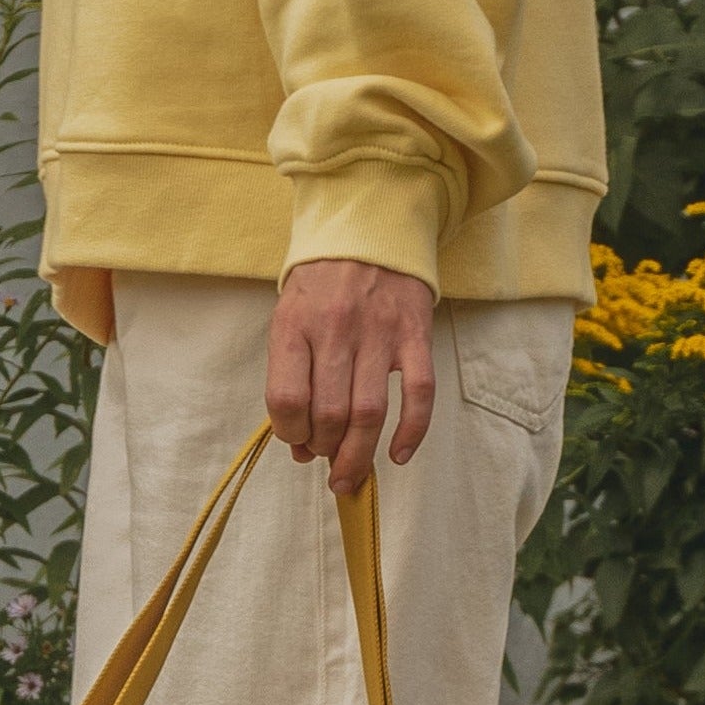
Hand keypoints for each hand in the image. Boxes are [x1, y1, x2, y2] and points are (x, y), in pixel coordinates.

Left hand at [266, 260, 436, 494]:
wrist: (369, 228)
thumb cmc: (322, 284)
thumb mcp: (291, 318)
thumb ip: (291, 379)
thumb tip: (302, 448)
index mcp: (295, 324)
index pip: (286, 399)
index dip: (290, 434)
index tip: (298, 442)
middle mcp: (335, 329)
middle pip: (329, 414)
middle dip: (325, 450)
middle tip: (327, 460)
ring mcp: (379, 332)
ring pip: (369, 414)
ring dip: (359, 456)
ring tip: (350, 476)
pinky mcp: (415, 336)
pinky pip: (418, 395)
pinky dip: (411, 432)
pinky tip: (399, 455)